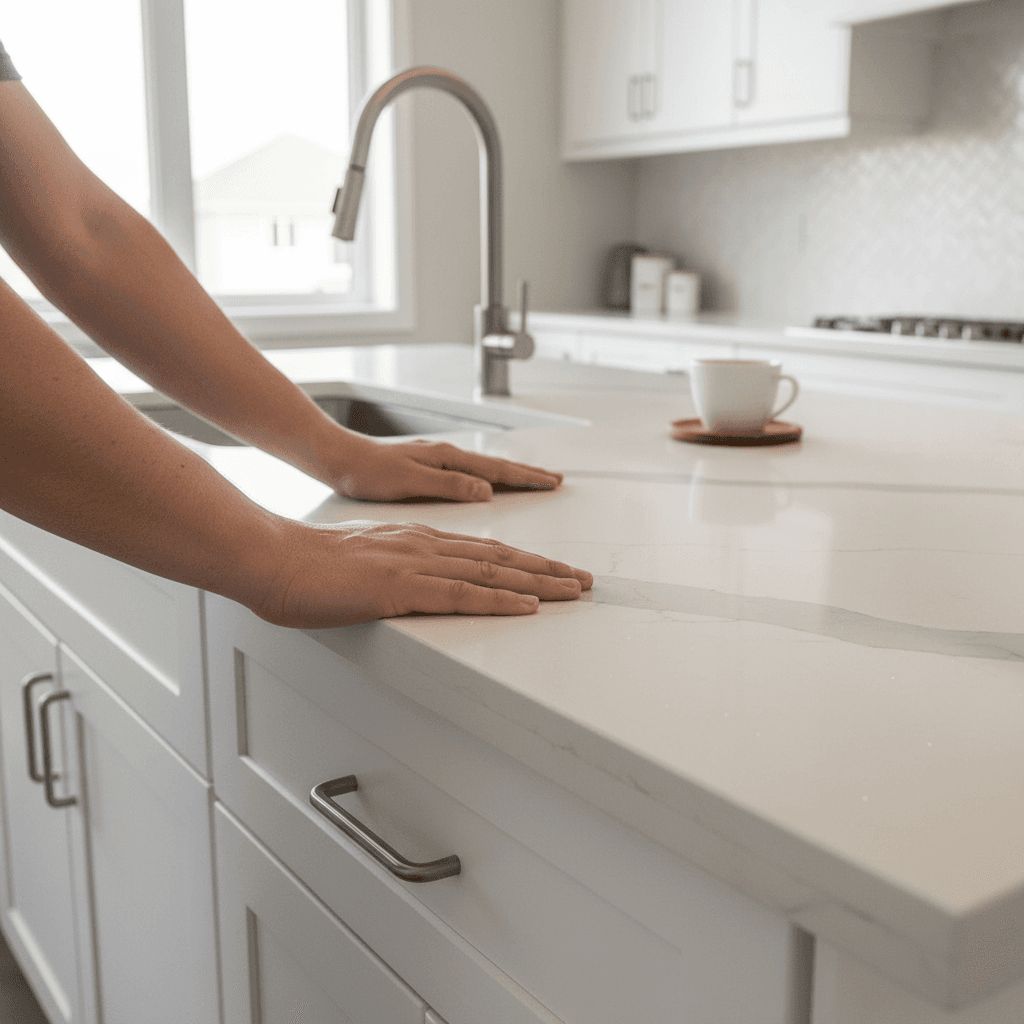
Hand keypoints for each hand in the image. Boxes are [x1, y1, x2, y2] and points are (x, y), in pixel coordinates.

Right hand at [252, 519, 592, 627]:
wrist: (273, 559)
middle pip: (500, 556)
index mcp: (415, 541)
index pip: (482, 550)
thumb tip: (405, 587)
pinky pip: (462, 595)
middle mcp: (424, 546)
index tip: (552, 570)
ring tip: (574, 591)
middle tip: (583, 580)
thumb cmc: (306, 567)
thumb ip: (390, 571)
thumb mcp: (360, 564)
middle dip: (547, 569)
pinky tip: (528, 605)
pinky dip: (501, 599)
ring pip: (492, 571)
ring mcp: (416, 564)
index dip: (523, 561)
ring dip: (539, 582)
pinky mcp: (402, 588)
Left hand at [332, 437, 562, 501]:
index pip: (497, 470)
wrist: (337, 458)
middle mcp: (446, 457)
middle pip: (498, 467)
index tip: (552, 484)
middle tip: (557, 481)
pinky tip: (490, 483)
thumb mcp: (408, 481)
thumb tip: (486, 489)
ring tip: (534, 479)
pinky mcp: (428, 469)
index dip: (527, 479)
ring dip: (513, 475)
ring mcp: (439, 461)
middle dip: (529, 475)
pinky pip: (471, 473)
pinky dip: (490, 477)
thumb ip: (448, 484)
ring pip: (486, 469)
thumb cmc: (365, 471)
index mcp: (446, 459)